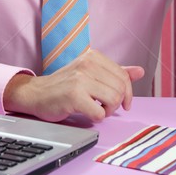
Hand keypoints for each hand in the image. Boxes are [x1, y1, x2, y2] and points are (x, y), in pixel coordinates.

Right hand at [3, 49, 143, 122]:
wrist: (36, 94)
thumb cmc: (64, 86)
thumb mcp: (90, 73)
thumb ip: (115, 72)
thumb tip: (140, 71)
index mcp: (93, 57)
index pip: (123, 76)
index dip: (127, 93)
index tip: (123, 103)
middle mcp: (87, 64)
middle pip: (121, 89)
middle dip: (117, 103)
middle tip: (106, 107)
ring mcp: (80, 79)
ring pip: (114, 99)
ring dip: (108, 110)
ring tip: (97, 109)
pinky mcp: (74, 95)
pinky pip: (100, 113)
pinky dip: (97, 117)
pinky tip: (88, 113)